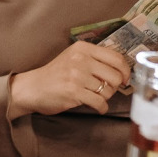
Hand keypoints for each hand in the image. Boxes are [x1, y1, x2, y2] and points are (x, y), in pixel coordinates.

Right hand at [10, 40, 133, 116]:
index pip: (116, 58)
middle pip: (116, 76)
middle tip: (104, 89)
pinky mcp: (74, 92)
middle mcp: (80, 59)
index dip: (125, 71)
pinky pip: (100, 103)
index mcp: (82, 48)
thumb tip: (123, 71)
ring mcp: (76, 75)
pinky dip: (100, 108)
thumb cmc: (56, 75)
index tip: (125, 79)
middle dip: (114, 87)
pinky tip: (95, 107)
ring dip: (104, 98)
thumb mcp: (73, 58)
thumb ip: (95, 60)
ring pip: (108, 91)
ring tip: (93, 96)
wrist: (31, 88)